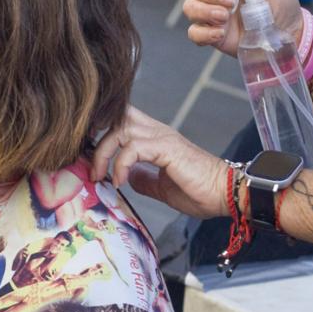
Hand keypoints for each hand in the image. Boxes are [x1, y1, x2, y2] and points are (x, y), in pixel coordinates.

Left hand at [91, 107, 227, 219]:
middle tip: (86, 161)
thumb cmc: (199, 192)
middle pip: (116, 116)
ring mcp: (163, 138)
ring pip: (119, 129)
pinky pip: (133, 148)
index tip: (87, 155)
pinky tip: (120, 181)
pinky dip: (120, 164)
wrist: (227, 195)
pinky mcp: (168, 148)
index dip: (101, 131)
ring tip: (99, 176)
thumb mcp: (161, 187)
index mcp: (155, 138)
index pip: (122, 119)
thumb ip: (143, 179)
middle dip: (95, 135)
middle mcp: (158, 132)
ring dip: (102, 154)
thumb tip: (127, 176)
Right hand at [183, 0, 301, 55]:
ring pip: (189, 7)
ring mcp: (211, 13)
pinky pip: (193, 33)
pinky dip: (203, 33)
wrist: (286, 31)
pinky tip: (220, 33)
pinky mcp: (211, 33)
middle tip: (230, 2)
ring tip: (225, 17)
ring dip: (204, 12)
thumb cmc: (280, 1)